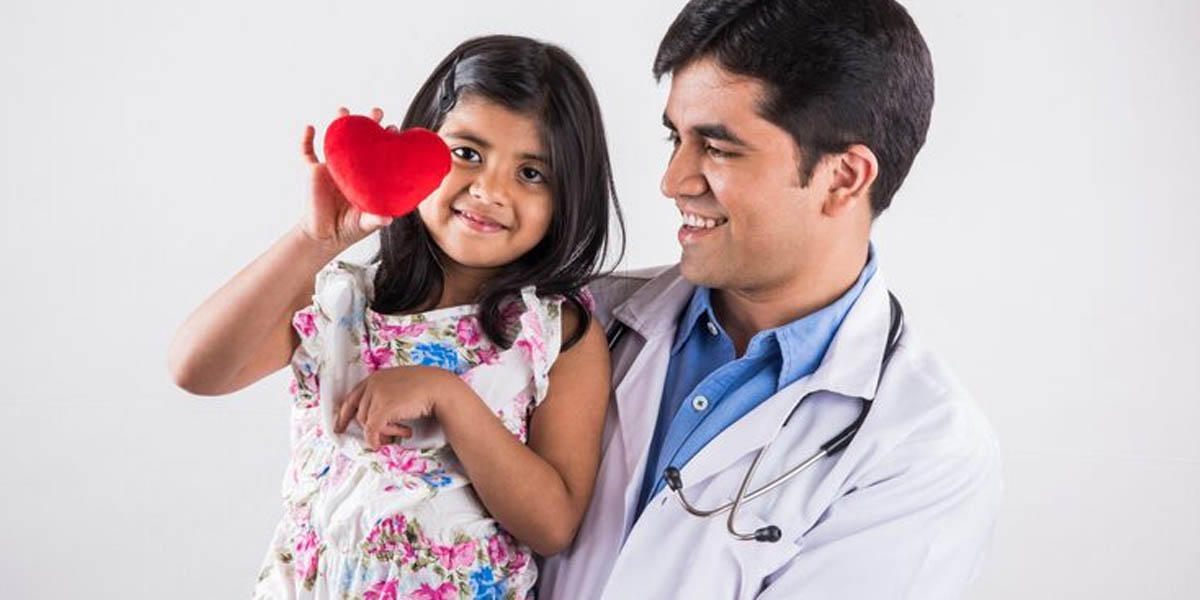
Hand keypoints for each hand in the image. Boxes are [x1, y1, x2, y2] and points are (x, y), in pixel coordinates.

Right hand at [298, 107, 395, 249]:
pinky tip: (309, 127)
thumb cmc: (350, 227)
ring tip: (344, 111)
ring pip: (334, 138)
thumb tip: (388, 218)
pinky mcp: (312, 172)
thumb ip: (376, 219)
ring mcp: (331, 167)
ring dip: (338, 122)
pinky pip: (306, 151)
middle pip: (359, 139)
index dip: (386, 140)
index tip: (393, 130)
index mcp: (366, 174)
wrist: (325, 235)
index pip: (378, 151)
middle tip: (376, 113)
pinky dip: (305, 138)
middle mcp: (350, 166)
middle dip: (367, 122)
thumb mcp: (366, 223)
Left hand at [334, 365, 462, 448]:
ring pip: (368, 423)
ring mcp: (377, 396)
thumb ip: (387, 392)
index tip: (340, 426)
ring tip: (402, 432)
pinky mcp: (383, 409)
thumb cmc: (426, 387)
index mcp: (376, 377)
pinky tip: (382, 444)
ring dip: (385, 432)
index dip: (344, 414)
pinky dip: (375, 440)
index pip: (352, 397)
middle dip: (370, 428)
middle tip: (379, 439)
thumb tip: (381, 411)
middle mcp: (373, 384)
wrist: (439, 388)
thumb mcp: (401, 384)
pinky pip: (372, 430)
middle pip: (360, 413)